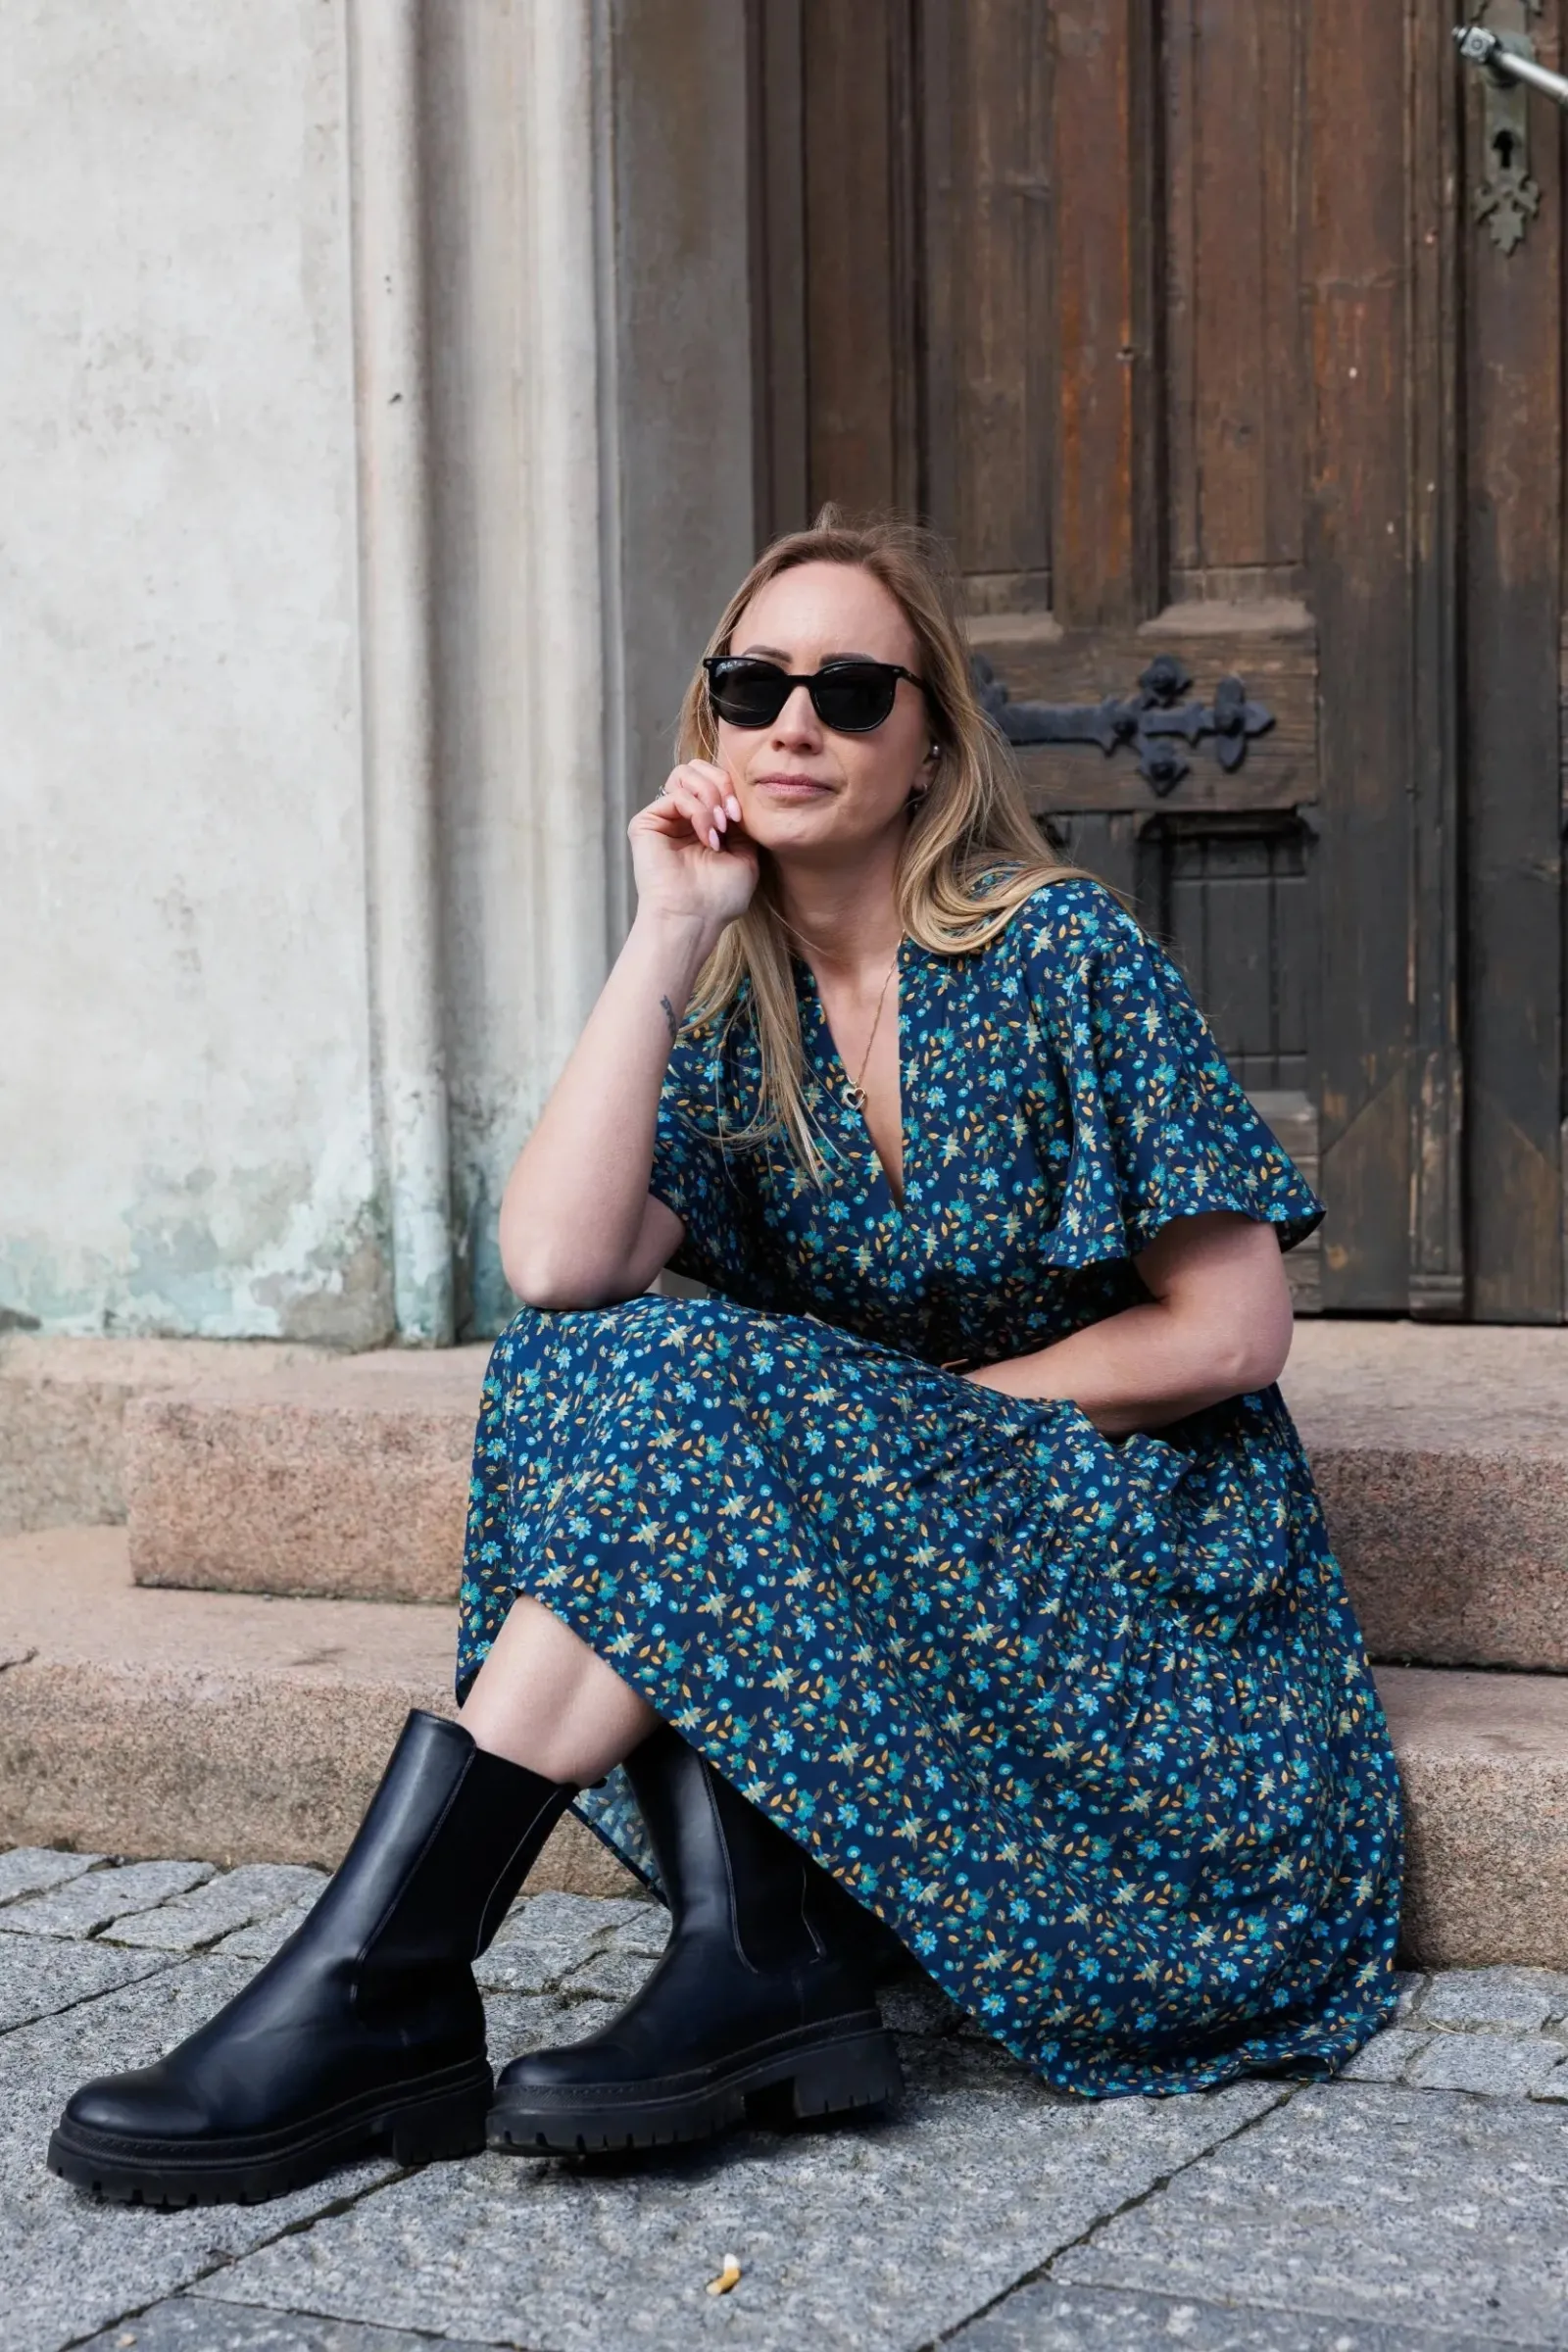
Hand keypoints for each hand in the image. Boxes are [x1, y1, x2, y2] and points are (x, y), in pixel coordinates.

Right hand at [629, 760, 758, 930]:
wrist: (694, 919)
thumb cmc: (719, 897)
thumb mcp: (745, 854)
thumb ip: (741, 822)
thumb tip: (735, 797)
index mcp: (700, 823)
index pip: (713, 780)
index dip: (730, 789)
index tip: (741, 816)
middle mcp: (679, 818)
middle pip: (696, 769)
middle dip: (721, 784)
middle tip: (731, 815)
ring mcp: (662, 819)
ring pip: (685, 774)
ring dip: (710, 797)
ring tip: (719, 828)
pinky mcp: (646, 823)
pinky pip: (676, 795)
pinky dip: (699, 811)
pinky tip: (708, 837)